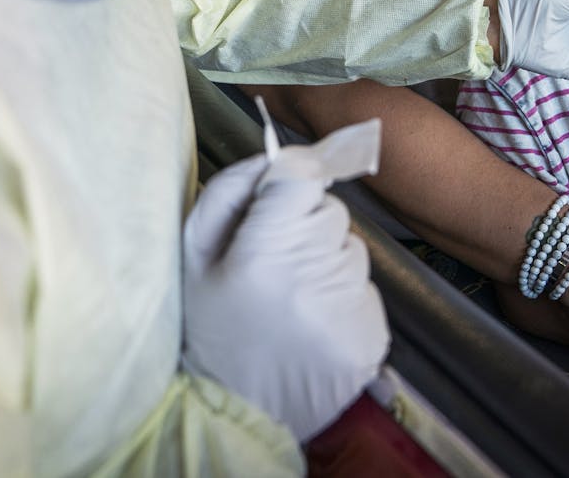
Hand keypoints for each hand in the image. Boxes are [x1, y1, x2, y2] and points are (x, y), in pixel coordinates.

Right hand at [182, 155, 387, 440]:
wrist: (240, 413)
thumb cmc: (212, 328)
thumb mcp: (196, 254)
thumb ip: (230, 192)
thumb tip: (272, 156)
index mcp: (266, 250)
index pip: (304, 174)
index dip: (292, 179)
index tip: (284, 193)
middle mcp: (316, 275)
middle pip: (330, 211)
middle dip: (306, 226)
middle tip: (275, 265)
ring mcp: (349, 308)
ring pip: (351, 249)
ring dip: (327, 263)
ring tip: (292, 301)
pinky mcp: (372, 335)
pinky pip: (365, 290)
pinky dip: (344, 299)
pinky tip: (313, 324)